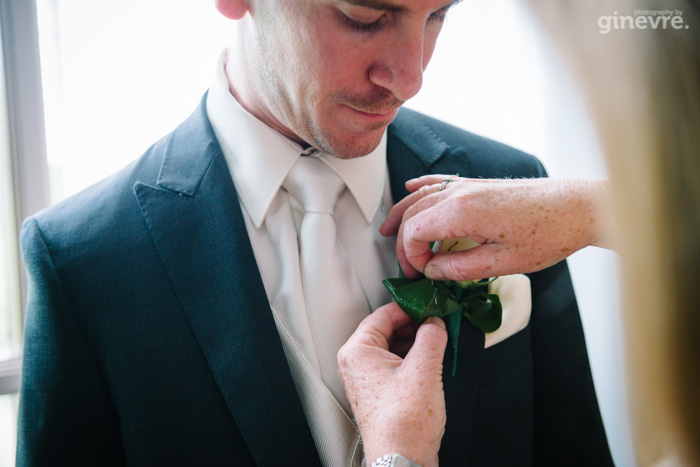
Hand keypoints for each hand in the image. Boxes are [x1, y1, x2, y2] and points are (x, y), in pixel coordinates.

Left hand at [337, 303, 447, 466]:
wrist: (402, 459)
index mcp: (357, 351)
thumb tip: (435, 321)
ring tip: (437, 345)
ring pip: (393, 346)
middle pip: (387, 329)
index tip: (430, 305)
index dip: (410, 307)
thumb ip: (432, 336)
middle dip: (415, 326)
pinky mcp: (378, 391)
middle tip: (437, 324)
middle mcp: (356, 363)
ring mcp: (366, 378)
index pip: (383, 314)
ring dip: (416, 343)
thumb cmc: (403, 424)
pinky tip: (430, 363)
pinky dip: (413, 359)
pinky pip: (395, 364)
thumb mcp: (424, 369)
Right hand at [380, 175, 607, 280]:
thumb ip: (460, 268)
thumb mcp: (504, 262)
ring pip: (422, 195)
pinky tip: (411, 187)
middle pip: (414, 213)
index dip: (411, 256)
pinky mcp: (480, 185)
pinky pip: (440, 182)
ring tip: (388, 230)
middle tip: (409, 267)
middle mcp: (461, 193)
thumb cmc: (549, 233)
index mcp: (463, 211)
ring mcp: (470, 186)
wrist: (579, 207)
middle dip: (404, 241)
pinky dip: (422, 187)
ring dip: (403, 214)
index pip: (415, 231)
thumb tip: (433, 271)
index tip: (421, 275)